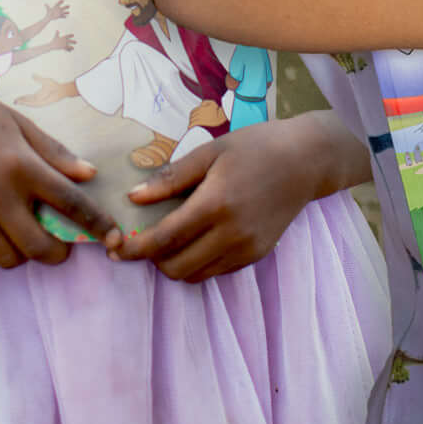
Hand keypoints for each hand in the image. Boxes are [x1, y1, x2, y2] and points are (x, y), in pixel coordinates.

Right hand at [0, 77, 111, 267]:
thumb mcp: (21, 124)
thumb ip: (55, 154)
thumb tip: (89, 175)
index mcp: (22, 166)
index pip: (70, 203)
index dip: (97, 224)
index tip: (113, 238)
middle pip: (38, 245)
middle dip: (58, 253)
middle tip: (62, 246)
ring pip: (7, 258)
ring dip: (23, 256)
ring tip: (26, 239)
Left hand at [109, 117, 347, 282]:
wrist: (308, 160)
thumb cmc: (257, 147)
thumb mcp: (210, 152)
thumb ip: (171, 178)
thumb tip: (133, 198)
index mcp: (215, 203)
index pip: (163, 240)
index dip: (133, 249)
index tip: (114, 248)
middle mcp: (231, 233)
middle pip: (175, 267)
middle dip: (152, 259)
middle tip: (142, 242)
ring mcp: (246, 248)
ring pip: (194, 275)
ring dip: (175, 264)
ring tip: (170, 241)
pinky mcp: (256, 255)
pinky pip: (215, 272)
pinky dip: (198, 263)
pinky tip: (198, 240)